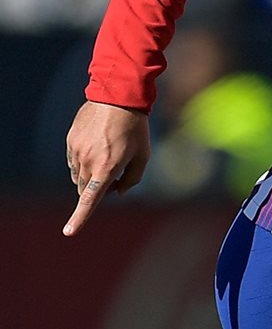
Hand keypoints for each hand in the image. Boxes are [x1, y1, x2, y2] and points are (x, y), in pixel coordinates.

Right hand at [63, 100, 150, 236]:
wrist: (117, 96)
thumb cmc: (136, 127)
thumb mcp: (143, 154)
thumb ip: (132, 178)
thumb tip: (118, 192)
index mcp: (107, 167)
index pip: (90, 199)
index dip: (80, 218)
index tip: (70, 232)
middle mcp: (88, 161)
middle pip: (86, 189)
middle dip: (97, 189)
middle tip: (116, 172)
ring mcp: (76, 151)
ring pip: (78, 176)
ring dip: (90, 175)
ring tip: (108, 154)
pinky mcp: (70, 141)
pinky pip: (73, 160)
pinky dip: (83, 162)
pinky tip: (97, 146)